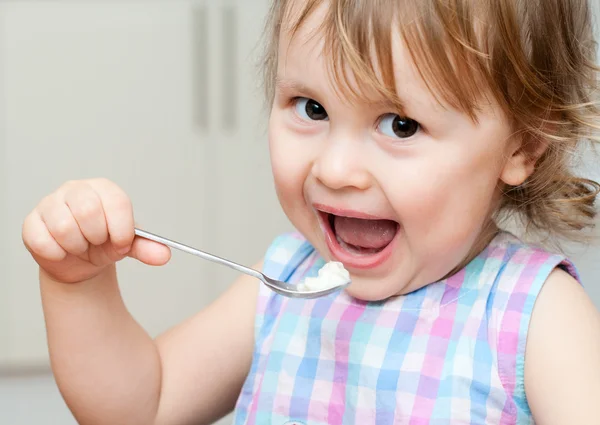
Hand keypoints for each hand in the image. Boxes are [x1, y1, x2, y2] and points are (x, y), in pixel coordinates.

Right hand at [22, 178, 169, 282]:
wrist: (79, 262)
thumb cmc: (104, 244)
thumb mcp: (128, 245)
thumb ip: (146, 248)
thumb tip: (163, 255)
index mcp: (104, 189)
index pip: (116, 202)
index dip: (122, 229)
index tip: (122, 243)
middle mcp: (76, 189)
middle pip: (88, 210)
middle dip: (98, 237)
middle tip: (97, 243)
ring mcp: (50, 203)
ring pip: (64, 227)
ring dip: (77, 247)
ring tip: (81, 246)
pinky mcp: (32, 222)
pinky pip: (43, 240)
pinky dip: (57, 254)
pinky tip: (62, 251)